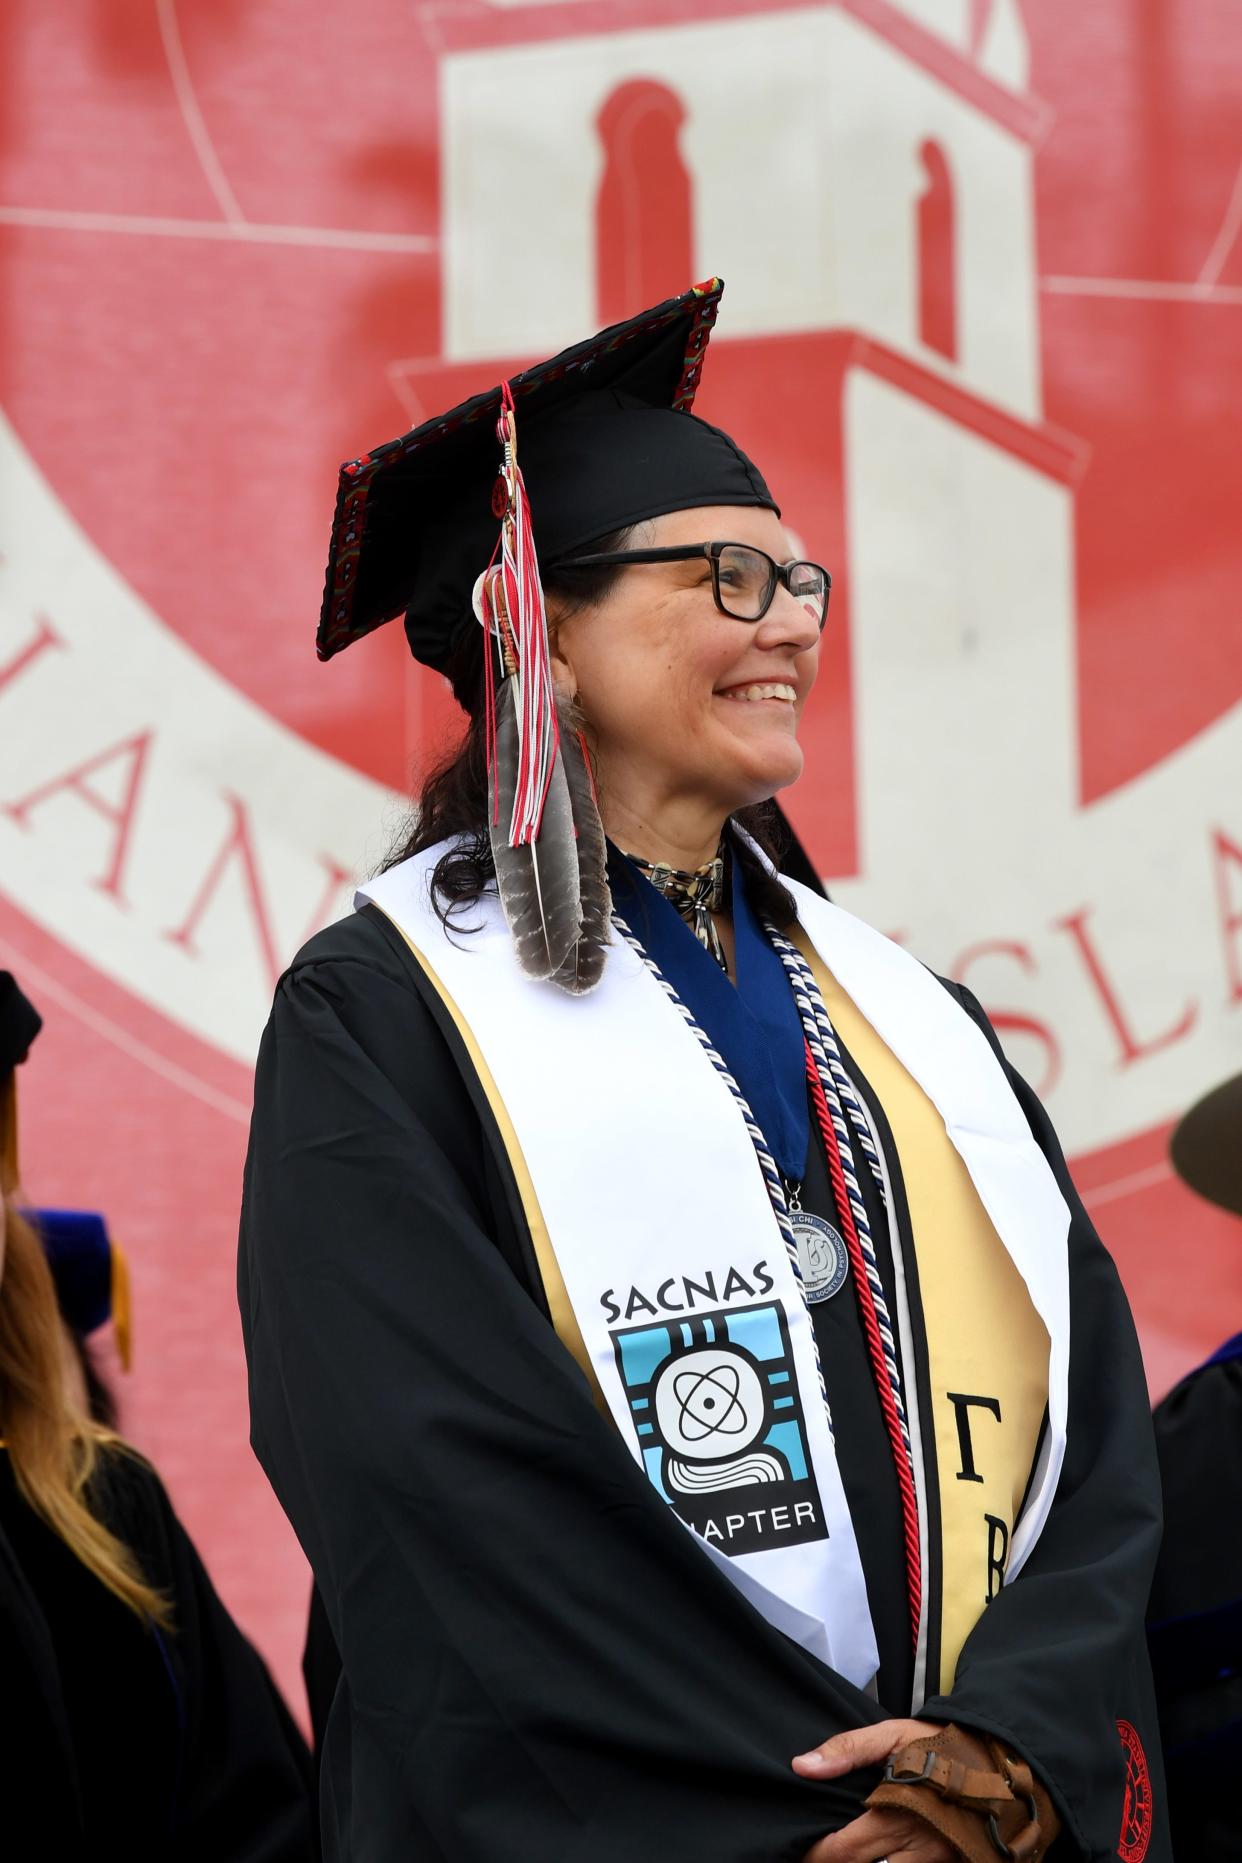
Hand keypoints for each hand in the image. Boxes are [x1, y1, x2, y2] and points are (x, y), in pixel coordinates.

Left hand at [793, 1719, 957, 1862]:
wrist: (997, 1757)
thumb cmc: (941, 1744)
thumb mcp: (892, 1734)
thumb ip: (847, 1750)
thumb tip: (802, 1767)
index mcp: (898, 1812)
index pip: (845, 1851)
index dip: (817, 1854)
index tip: (803, 1848)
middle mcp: (919, 1847)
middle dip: (839, 1862)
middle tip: (823, 1850)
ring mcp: (936, 1861)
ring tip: (852, 1849)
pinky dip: (892, 1862)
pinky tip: (881, 1850)